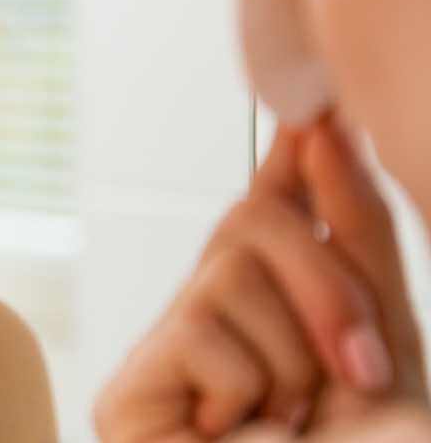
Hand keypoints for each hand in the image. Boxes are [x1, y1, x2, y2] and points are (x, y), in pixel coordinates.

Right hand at [94, 117, 426, 440]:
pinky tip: (239, 437)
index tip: (308, 102)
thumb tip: (321, 126)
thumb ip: (355, 227)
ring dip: (294, 358)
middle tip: (364, 372)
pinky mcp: (126, 392)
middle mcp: (215, 323)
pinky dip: (245, 390)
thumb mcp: (385, 336)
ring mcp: (165, 355)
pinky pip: (197, 327)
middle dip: (325, 288)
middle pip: (249, 221)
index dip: (286, 154)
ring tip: (295, 425)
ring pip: (226, 274)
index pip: (270, 208)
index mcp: (281, 315)